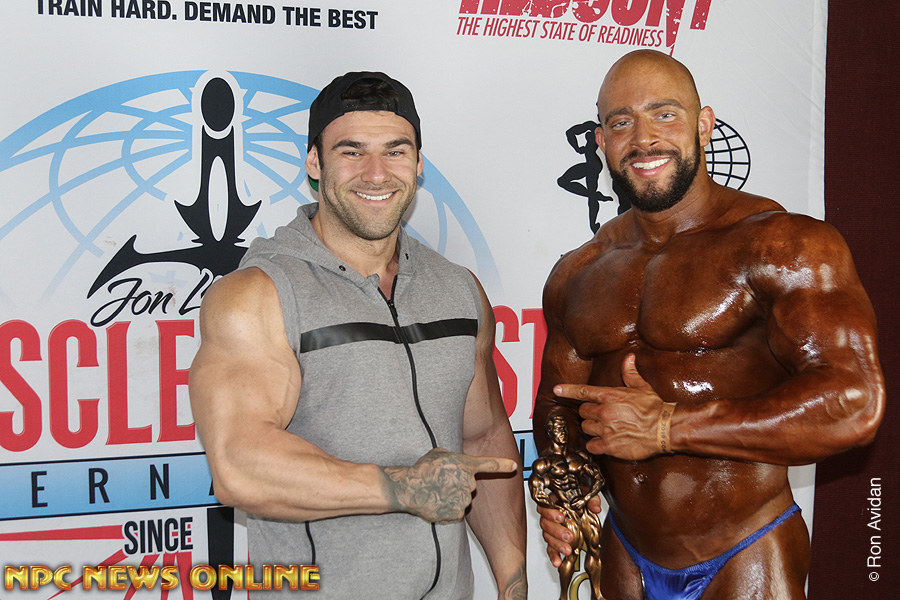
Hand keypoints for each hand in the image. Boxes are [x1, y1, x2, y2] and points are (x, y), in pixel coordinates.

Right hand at [383, 448, 516, 522]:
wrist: (409, 488)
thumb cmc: (422, 470)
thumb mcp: (440, 454)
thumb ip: (454, 458)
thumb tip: (456, 462)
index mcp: (466, 465)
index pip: (491, 465)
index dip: (504, 465)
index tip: (514, 466)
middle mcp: (469, 482)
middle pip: (470, 486)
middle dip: (460, 485)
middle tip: (442, 482)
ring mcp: (464, 499)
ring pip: (464, 499)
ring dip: (454, 497)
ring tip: (437, 492)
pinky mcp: (458, 514)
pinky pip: (457, 512)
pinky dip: (449, 509)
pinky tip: (437, 502)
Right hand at [537, 496, 601, 566]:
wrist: (581, 506)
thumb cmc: (579, 497)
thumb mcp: (586, 494)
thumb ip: (591, 499)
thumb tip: (595, 507)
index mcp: (553, 501)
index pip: (545, 506)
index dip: (551, 512)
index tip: (561, 517)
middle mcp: (549, 515)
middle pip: (545, 524)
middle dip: (557, 532)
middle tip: (569, 536)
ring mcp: (551, 528)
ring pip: (548, 537)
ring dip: (557, 545)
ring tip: (568, 550)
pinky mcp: (554, 540)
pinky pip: (550, 548)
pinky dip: (553, 555)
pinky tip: (558, 561)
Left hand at [555, 354, 665, 459]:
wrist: (665, 429)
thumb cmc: (654, 408)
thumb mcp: (642, 387)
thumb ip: (630, 373)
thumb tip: (629, 358)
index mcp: (610, 396)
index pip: (582, 391)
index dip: (567, 390)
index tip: (556, 389)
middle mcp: (604, 412)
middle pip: (583, 412)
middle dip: (589, 413)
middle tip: (601, 414)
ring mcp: (605, 429)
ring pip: (586, 428)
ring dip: (592, 428)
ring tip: (605, 428)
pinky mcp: (608, 446)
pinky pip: (591, 446)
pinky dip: (595, 445)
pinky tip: (604, 442)